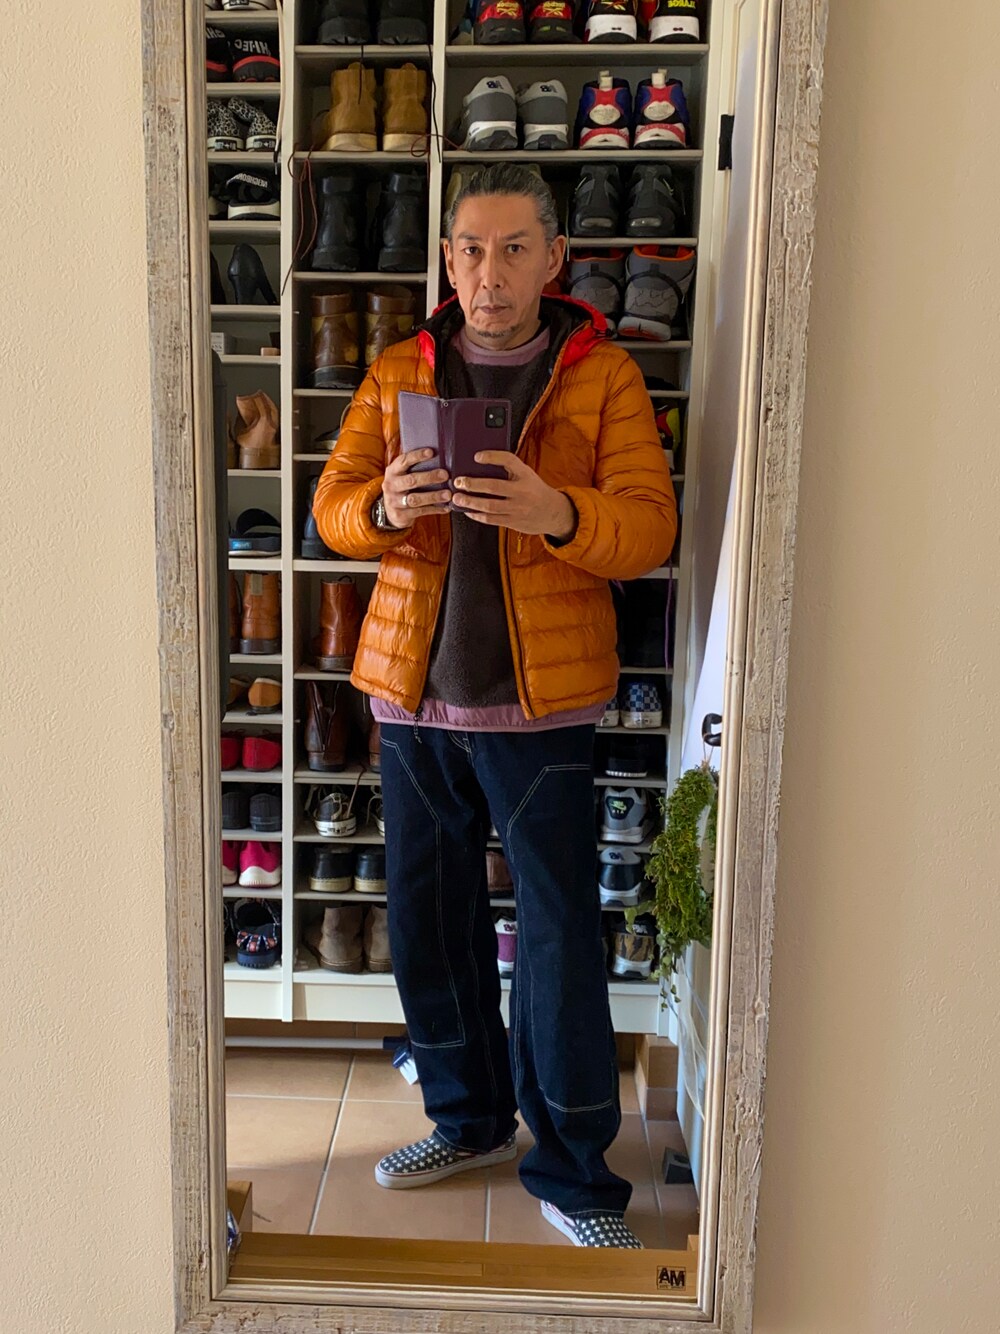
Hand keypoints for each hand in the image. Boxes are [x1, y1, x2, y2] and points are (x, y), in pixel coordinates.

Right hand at [382, 448, 450, 529]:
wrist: (390, 511)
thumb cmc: (402, 488)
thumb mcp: (402, 475)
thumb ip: (413, 466)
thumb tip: (437, 452)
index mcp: (392, 471)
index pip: (404, 461)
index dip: (417, 456)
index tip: (431, 452)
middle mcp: (391, 485)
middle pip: (411, 480)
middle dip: (430, 477)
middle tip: (445, 475)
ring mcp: (394, 501)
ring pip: (416, 499)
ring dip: (434, 496)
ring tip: (448, 494)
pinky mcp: (400, 515)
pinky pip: (420, 512)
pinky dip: (434, 509)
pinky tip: (446, 507)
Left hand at [452, 452, 576, 540]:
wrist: (553, 512)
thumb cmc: (534, 490)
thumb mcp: (527, 474)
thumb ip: (509, 469)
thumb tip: (481, 462)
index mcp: (525, 475)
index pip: (509, 461)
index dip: (492, 457)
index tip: (477, 456)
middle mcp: (522, 491)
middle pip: (494, 486)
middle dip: (473, 484)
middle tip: (458, 482)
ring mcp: (517, 508)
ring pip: (490, 506)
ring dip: (471, 502)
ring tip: (457, 498)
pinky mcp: (513, 522)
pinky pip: (491, 519)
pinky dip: (477, 515)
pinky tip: (468, 510)